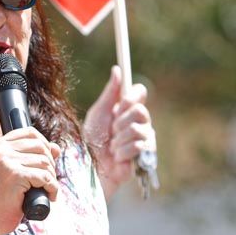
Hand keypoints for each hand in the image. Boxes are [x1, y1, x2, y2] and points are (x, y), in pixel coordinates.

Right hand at [0, 127, 59, 234]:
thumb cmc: (3, 197)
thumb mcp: (15, 171)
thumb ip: (33, 157)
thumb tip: (56, 147)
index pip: (30, 133)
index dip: (45, 145)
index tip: (47, 162)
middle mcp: (1, 150)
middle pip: (41, 147)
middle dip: (50, 165)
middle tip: (47, 181)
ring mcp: (7, 162)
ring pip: (45, 163)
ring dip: (51, 178)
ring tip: (46, 190)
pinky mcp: (15, 175)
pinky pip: (45, 177)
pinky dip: (52, 188)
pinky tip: (49, 196)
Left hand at [83, 66, 155, 198]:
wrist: (91, 165)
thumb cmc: (92, 139)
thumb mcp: (98, 112)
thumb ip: (110, 92)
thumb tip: (118, 69)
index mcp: (127, 109)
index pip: (140, 92)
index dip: (132, 97)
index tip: (121, 104)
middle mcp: (139, 121)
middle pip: (141, 111)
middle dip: (121, 122)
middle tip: (111, 130)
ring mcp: (143, 138)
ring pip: (138, 130)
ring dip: (119, 139)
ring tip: (111, 146)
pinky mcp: (144, 155)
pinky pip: (137, 146)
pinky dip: (122, 152)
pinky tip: (117, 157)